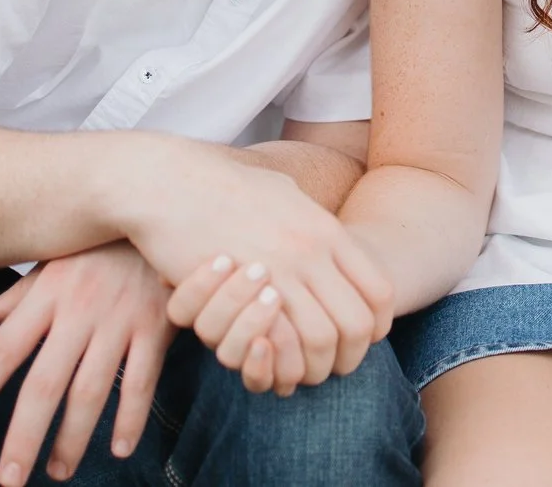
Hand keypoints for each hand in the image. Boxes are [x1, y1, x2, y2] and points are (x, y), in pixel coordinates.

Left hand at [0, 243, 173, 486]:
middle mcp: (79, 310)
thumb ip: (21, 293)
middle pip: (45, 384)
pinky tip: (120, 448)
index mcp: (47, 294)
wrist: (167, 206)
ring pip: (91, 391)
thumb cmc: (103, 240)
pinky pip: (142, 380)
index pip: (3, 349)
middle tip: (9, 479)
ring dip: (74, 438)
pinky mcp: (157, 326)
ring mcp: (120, 320)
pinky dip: (131, 417)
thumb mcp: (57, 259)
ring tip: (58, 470)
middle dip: (24, 436)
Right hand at [127, 149, 392, 391]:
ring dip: (314, 365)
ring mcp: (279, 271)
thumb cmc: (222, 184)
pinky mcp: (241, 290)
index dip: (377, 325)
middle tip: (333, 365)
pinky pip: (279, 341)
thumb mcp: (282, 191)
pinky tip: (269, 359)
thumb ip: (309, 214)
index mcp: (327, 229)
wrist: (171, 182)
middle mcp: (312, 251)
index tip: (362, 338)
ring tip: (302, 370)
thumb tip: (327, 226)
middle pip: (358, 323)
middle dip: (351, 356)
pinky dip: (279, 360)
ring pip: (322, 339)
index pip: (380, 291)